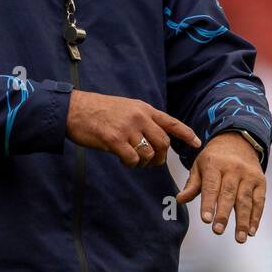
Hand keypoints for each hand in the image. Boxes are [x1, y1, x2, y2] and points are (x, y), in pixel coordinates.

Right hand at [66, 90, 199, 167]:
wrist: (74, 109)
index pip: (171, 122)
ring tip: (135, 161)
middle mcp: (139, 117)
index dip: (186, 134)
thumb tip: (154, 138)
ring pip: (149, 153)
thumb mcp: (126, 107)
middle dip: (162, 157)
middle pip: (163, 143)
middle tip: (154, 162)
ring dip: (144, 163)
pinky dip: (131, 164)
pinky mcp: (114, 140)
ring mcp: (127, 128)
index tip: (197, 143)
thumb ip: (142, 120)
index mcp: (143, 108)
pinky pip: (132, 159)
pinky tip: (123, 160)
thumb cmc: (98, 110)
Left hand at [174, 131, 265, 242]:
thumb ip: (192, 184)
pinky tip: (251, 231)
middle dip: (224, 214)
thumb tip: (180, 199)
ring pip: (246, 200)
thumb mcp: (199, 166)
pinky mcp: (261, 181)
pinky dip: (256, 217)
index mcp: (214, 165)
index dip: (208, 203)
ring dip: (243, 220)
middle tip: (218, 230)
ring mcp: (249, 175)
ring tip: (239, 238)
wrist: (238, 142)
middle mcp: (233, 169)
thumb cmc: (214, 159)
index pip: (211, 186)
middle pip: (229, 194)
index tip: (206, 219)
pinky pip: (259, 201)